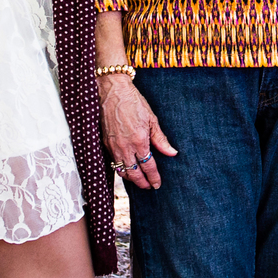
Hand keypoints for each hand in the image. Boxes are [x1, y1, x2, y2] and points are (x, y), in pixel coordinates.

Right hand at [101, 76, 175, 190]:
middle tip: (149, 186)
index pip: (148, 167)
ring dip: (130, 179)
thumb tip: (172, 153)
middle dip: (142, 183)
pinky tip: (126, 169)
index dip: (153, 178)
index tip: (157, 185)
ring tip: (138, 180)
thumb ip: (160, 139)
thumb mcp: (151, 118)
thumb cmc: (133, 101)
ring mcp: (113, 146)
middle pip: (134, 174)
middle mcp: (125, 147)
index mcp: (139, 141)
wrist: (111, 90)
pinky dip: (120, 169)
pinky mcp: (105, 143)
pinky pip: (113, 162)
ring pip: (121, 171)